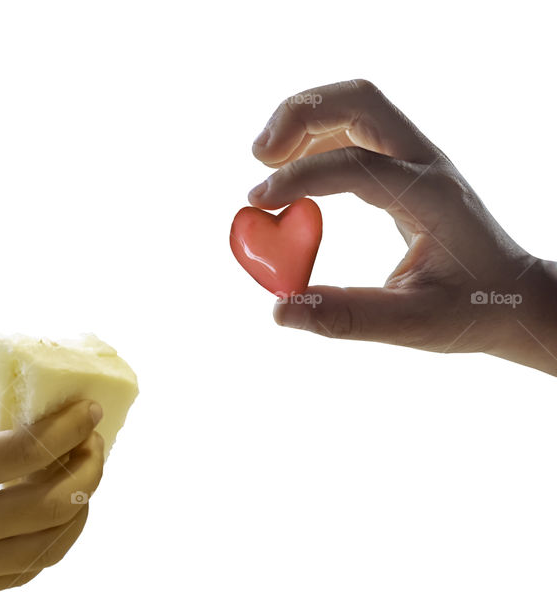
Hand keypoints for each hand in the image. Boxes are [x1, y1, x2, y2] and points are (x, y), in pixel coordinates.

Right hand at [0, 390, 104, 598]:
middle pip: (54, 504)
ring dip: (78, 510)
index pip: (32, 452)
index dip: (70, 427)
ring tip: (81, 479)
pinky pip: (21, 573)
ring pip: (49, 548)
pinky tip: (53, 516)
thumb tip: (23, 417)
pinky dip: (49, 544)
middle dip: (88, 468)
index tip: (89, 410)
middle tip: (93, 443)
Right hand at [248, 79, 556, 374]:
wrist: (512, 294)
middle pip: (360, 100)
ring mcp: (417, 157)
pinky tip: (293, 171)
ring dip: (304, 119)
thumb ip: (346, 317)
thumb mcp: (412, 324)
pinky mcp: (404, 163)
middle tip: (259, 157)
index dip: (301, 177)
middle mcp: (426, 163)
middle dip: (300, 115)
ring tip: (265, 161)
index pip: (358, 164)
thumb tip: (282, 311)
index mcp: (432, 198)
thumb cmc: (470, 311)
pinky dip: (315, 135)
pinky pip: (355, 126)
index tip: (259, 203)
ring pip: (356, 103)